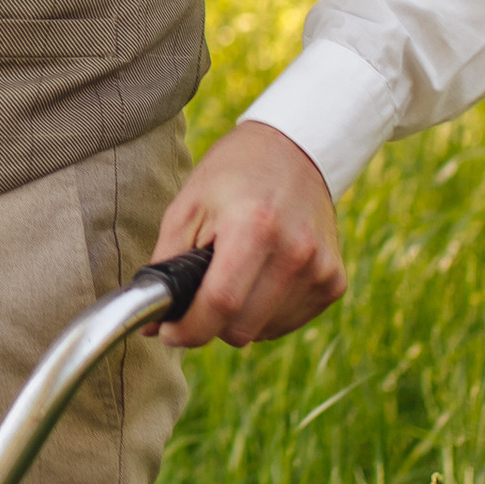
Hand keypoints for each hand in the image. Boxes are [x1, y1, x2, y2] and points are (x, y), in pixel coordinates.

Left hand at [149, 119, 345, 349]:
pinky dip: (264, 313)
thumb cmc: (232, 177)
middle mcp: (295, 251)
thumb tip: (150, 323)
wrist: (295, 151)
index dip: (188, 329)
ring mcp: (321, 269)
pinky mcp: (334, 282)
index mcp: (254, 226)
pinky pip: (286, 324)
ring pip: (262, 332)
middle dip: (210, 322)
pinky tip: (261, 277)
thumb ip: (166, 266)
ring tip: (236, 274)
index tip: (168, 332)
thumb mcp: (188, 207)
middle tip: (200, 293)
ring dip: (239, 318)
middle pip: (241, 328)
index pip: (220, 303)